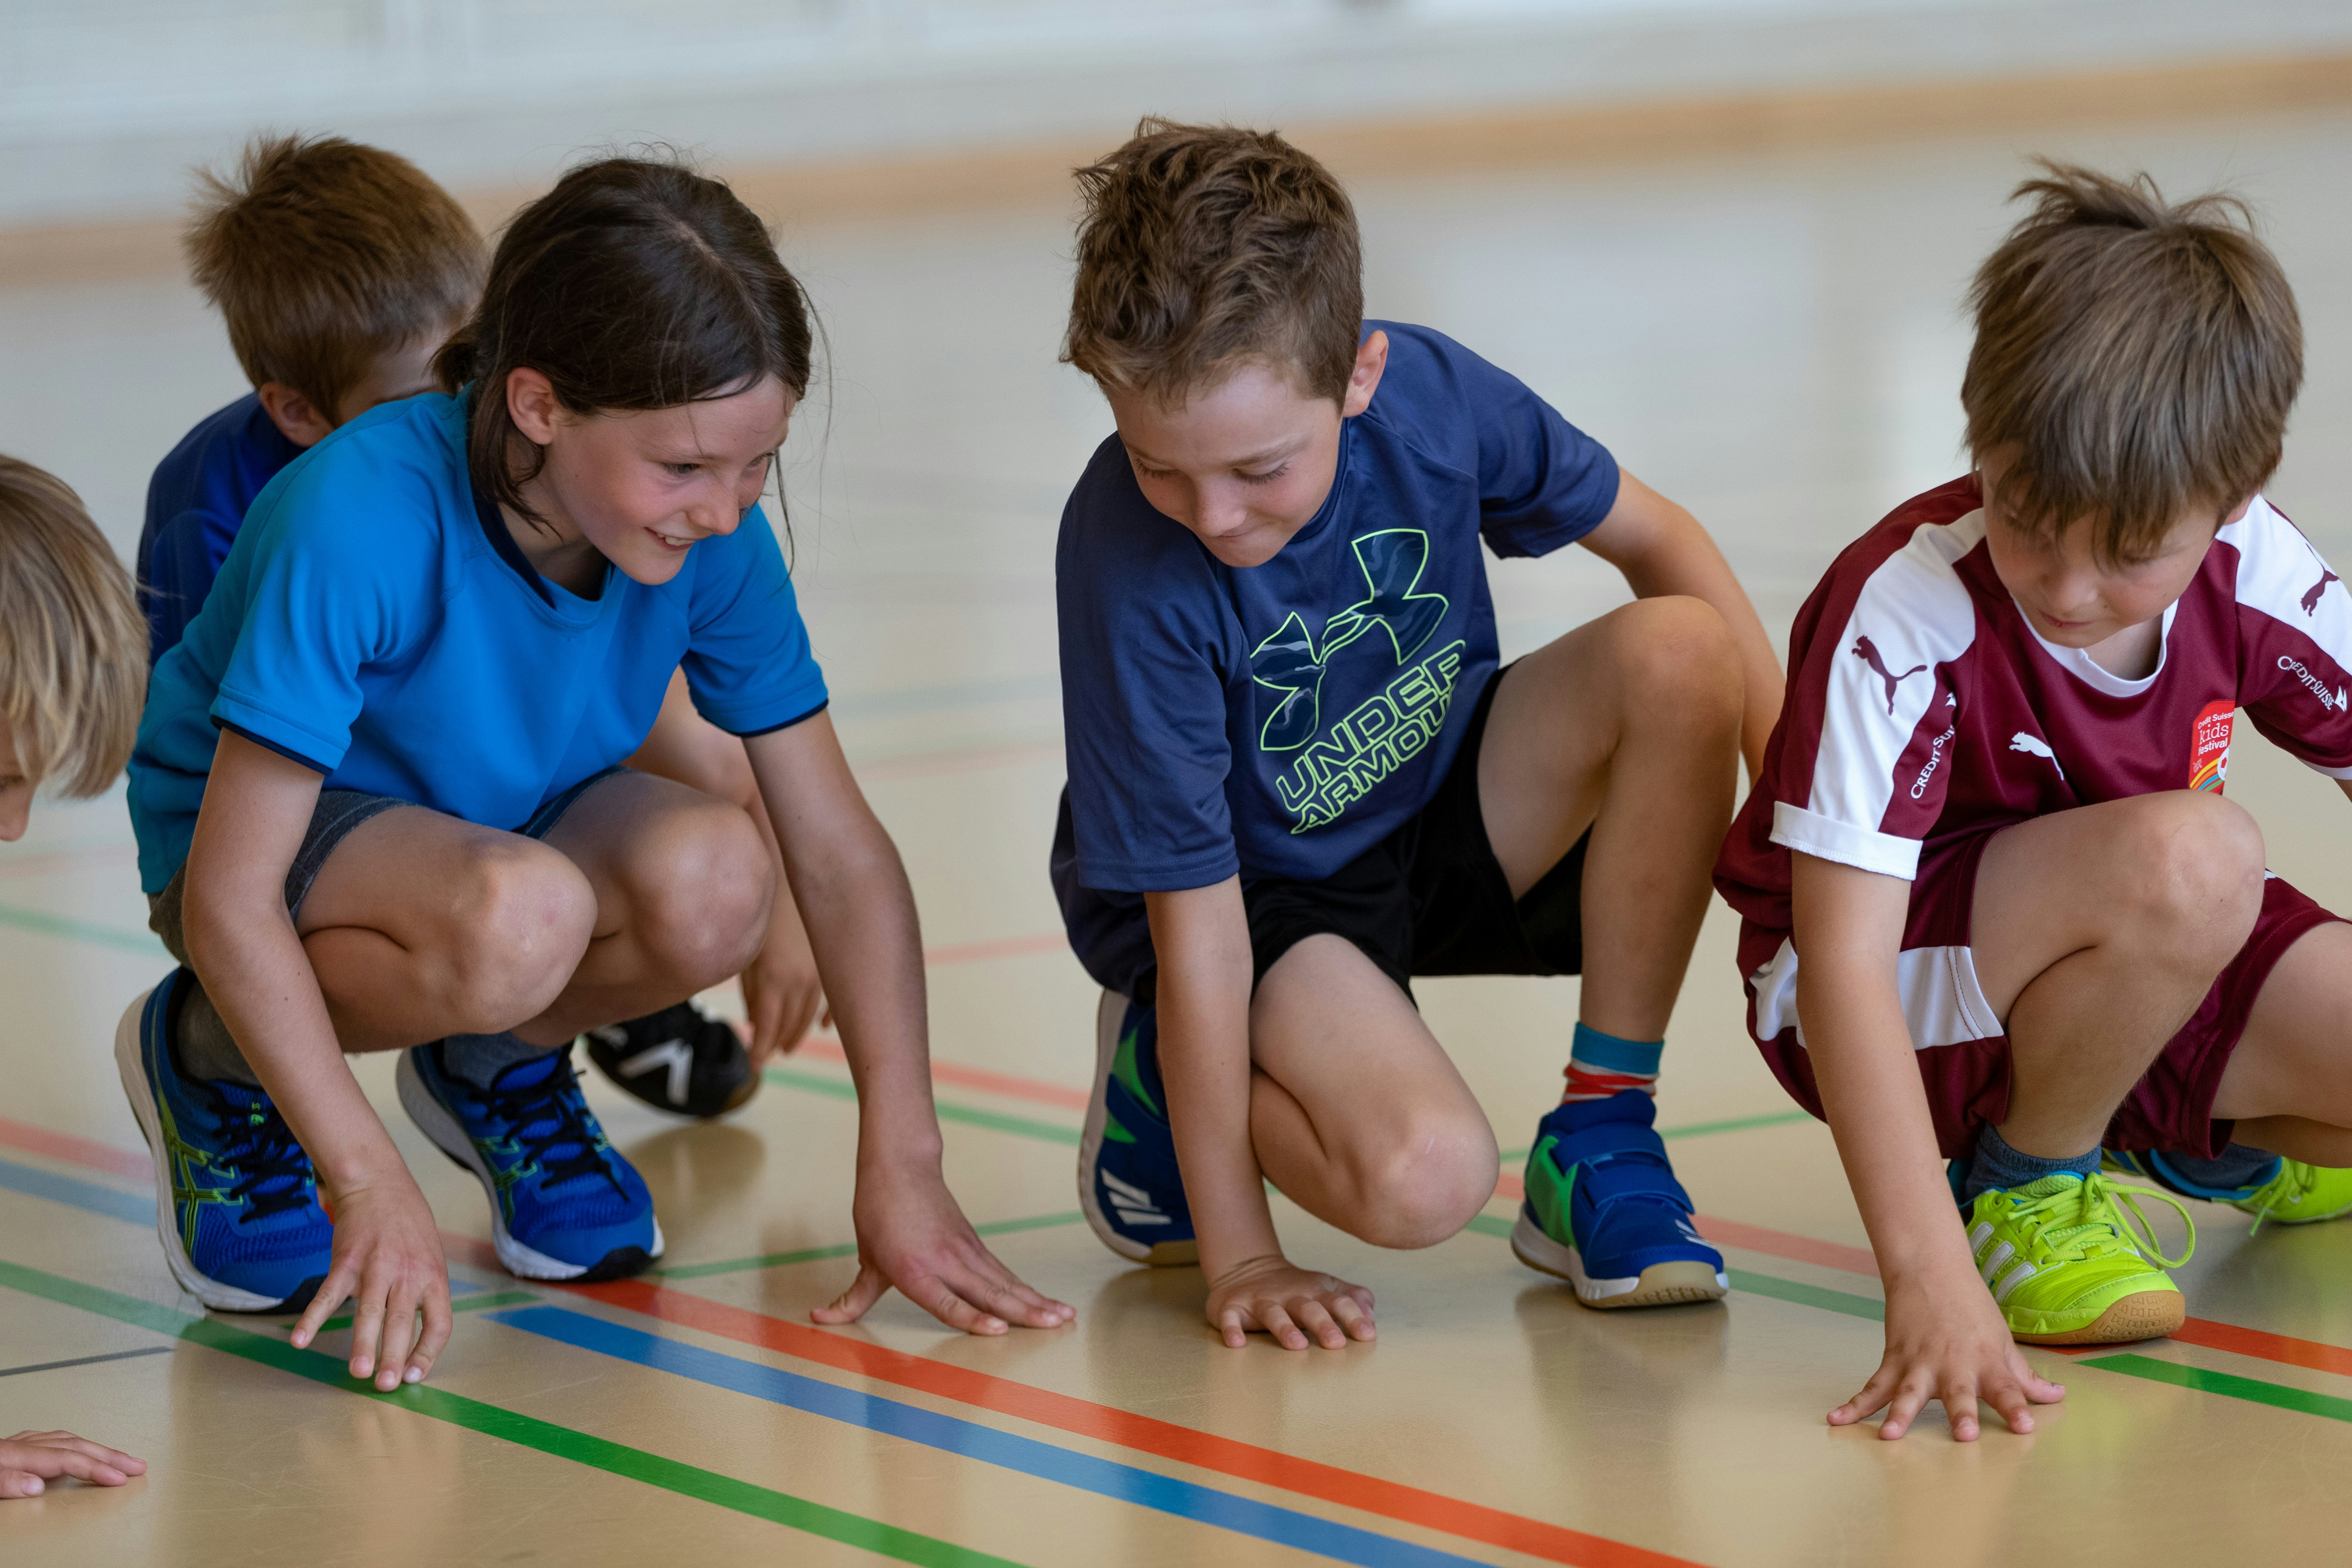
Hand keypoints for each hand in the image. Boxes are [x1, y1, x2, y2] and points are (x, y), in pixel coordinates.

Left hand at [0, 1431, 145, 1496]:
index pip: (65, 1459)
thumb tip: (36, 1486)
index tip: (119, 1478)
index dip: (95, 1468)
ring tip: (117, 1457)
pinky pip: (50, 1440)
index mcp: (13, 1454)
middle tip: (137, 1465)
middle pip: (73, 1445)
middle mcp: (19, 1445)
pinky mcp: (12, 1447)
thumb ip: (6, 1482)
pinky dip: (71, 1444)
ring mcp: (17, 1443)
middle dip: (109, 1456)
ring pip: (64, 1439)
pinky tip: (77, 1448)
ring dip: (95, 1448)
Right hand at [290, 1171, 452, 1389]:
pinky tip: (300, 1340)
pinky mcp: (346, 1262)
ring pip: (370, 1312)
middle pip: (403, 1323)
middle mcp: (408, 1274)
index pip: (439, 1324)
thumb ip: (424, 1294)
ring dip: (363, 1343)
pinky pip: (328, 1295)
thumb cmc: (408, 1225)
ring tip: (358, 1373)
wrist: (378, 1184)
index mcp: (434, 1277)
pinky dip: (313, 1318)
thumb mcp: (430, 1256)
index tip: (415, 1376)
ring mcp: (376, 1267)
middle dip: (396, 1357)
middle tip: (387, 1386)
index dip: (429, 1353)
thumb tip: (413, 1339)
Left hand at [740, 890, 824, 1066]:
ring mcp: (823, 971)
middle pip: (791, 1025)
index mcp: (775, 980)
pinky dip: (830, 1015)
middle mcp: (802, 981)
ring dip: (799, 1032)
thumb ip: (750, 989)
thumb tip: (753, 1020)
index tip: (754, 1065)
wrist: (791, 875)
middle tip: (768, 1055)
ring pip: (812, 1014)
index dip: (760, 1050)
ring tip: (787, 1046)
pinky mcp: (834, 962)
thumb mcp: (747, 952)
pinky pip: (835, 998)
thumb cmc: (762, 911)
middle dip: (778, 1042)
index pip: (768, 1029)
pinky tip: (822, 1026)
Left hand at [812, 1162, 1074, 1334]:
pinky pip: (1005, 1273)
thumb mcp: (865, 1259)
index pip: (947, 1300)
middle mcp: (945, 1262)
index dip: (972, 1317)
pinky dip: (1028, 1289)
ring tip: (1063, 1316)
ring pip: (1005, 1282)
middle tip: (1053, 1326)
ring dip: (1036, 1300)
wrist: (901, 1166)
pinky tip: (1047, 1302)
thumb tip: (820, 1318)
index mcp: (916, 1270)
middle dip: (1023, 1311)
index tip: (998, 1329)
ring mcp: (965, 1252)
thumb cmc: (879, 1213)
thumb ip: (852, 1298)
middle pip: (990, 1291)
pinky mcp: (976, 1246)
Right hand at [1206, 1254, 1375, 1349]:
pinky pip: (1231, 1318)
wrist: (1247, 1269)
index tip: (1367, 1334)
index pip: (1338, 1302)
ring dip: (1284, 1328)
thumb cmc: (1296, 1289)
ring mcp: (1260, 1301)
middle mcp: (1289, 1295)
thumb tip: (1372, 1317)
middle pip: (1308, 1308)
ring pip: (1273, 1313)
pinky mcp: (1232, 1307)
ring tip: (1297, 1345)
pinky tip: (1237, 1344)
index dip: (1353, 1316)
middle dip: (1323, 1324)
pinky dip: (1233, 1330)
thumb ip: (1352, 1300)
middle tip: (1336, 1343)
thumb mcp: (1326, 1288)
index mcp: (1315, 1292)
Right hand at [1830, 1270, 2065, 1439]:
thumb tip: (2057, 1397)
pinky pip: (1873, 1387)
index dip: (2016, 1408)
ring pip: (1909, 1392)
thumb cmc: (1971, 1308)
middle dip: (1960, 1414)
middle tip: (1964, 1434)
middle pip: (1958, 1393)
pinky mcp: (1894, 1359)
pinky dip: (1854, 1405)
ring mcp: (1920, 1362)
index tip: (2025, 1428)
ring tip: (1888, 1436)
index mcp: (1986, 1362)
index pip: (2007, 1389)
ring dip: (1899, 1415)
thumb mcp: (2001, 1341)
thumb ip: (2025, 1376)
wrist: (1930, 1269)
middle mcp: (1954, 1364)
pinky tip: (1838, 1419)